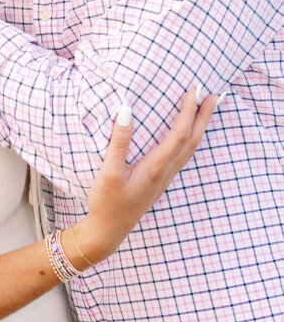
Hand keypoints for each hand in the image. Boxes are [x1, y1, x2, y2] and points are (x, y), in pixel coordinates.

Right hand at [72, 89, 217, 265]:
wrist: (108, 232)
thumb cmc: (106, 203)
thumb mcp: (108, 172)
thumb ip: (118, 142)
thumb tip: (126, 109)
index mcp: (155, 167)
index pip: (179, 134)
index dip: (189, 111)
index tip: (194, 90)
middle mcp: (165, 172)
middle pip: (192, 141)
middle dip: (204, 116)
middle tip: (215, 94)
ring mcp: (164, 178)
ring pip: (190, 149)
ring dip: (201, 127)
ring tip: (207, 109)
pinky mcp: (159, 181)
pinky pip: (182, 155)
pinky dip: (190, 139)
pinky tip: (187, 134)